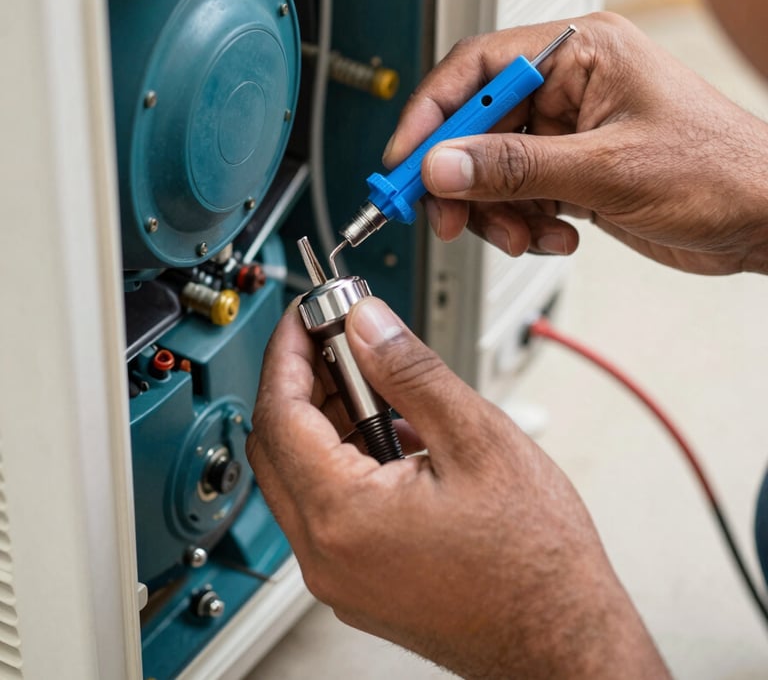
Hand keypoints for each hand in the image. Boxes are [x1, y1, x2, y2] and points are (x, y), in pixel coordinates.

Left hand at [248, 297, 667, 678]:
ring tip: (378, 380)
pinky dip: (345, 458)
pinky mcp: (358, 581)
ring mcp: (339, 574)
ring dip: (327, 418)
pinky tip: (392, 432)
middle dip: (302, 379)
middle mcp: (326, 554)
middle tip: (341, 339)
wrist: (563, 639)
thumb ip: (410, 373)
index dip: (289, 350)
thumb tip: (367, 326)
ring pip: (301, 475)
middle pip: (278, 444)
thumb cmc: (534, 560)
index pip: (280, 411)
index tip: (307, 316)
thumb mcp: (476, 439)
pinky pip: (328, 506)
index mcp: (343, 516)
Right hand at [384, 12, 767, 274]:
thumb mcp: (608, 170)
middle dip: (461, 176)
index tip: (404, 159)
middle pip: (476, 123)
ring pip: (492, 167)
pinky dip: (525, 222)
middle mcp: (569, 85)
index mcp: (580, 52)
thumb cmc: (720, 171)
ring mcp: (569, 131)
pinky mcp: (572, 170)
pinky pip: (518, 194)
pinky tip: (558, 235)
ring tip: (524, 235)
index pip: (477, 67)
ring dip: (496, 210)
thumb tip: (443, 164)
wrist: (767, 220)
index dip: (432, 114)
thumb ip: (516, 168)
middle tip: (446, 215)